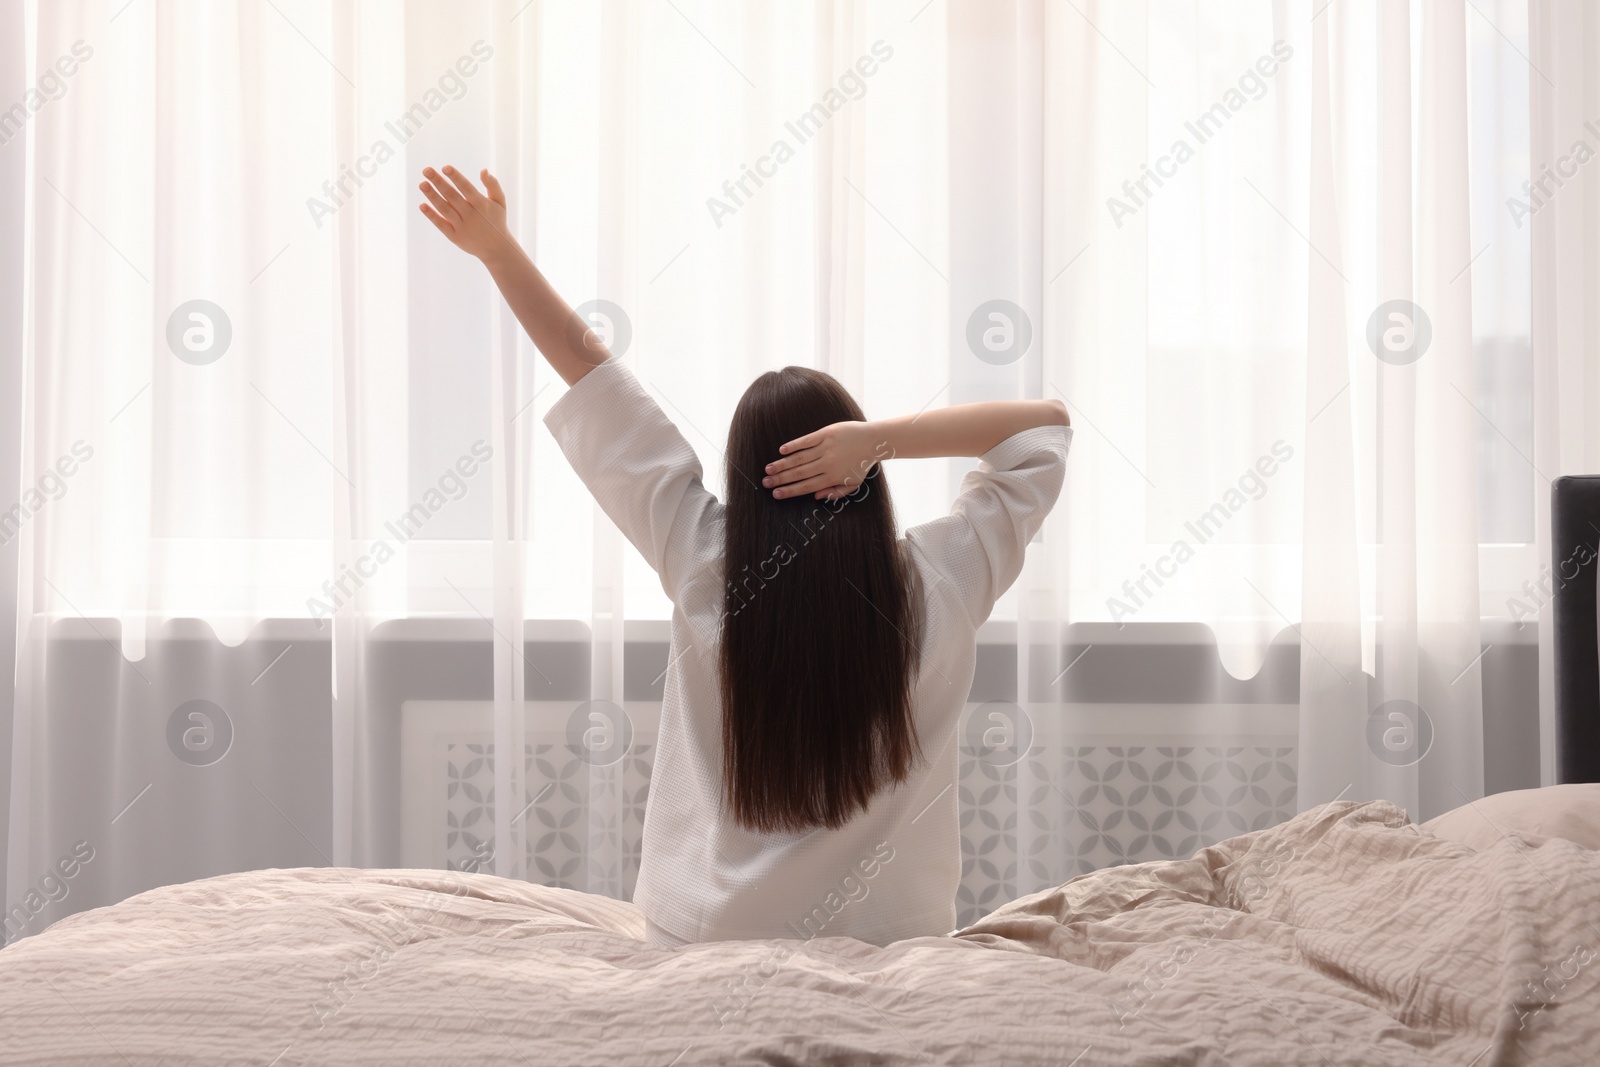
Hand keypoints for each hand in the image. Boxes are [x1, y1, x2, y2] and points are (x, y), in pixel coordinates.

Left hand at [418, 166, 514, 261]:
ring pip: (445, 209)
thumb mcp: (500, 202)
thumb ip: (493, 184)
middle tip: (426, 170)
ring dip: (432, 196)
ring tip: (422, 184)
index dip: (456, 177)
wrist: (497, 249)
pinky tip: (422, 205)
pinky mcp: (455, 237)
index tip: (445, 167)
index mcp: (482, 205)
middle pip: (452, 196)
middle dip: (438, 182)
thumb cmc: (497, 220)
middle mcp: (471, 215)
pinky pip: (441, 225)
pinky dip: (432, 215)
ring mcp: (462, 227)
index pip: (467, 188)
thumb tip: (483, 170)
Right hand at [763, 421, 887, 499]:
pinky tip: (782, 450)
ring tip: (768, 469)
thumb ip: (835, 493)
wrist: (874, 441)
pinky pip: (806, 441)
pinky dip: (794, 445)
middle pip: (799, 473)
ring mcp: (825, 448)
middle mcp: (827, 463)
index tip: (776, 494)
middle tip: (765, 483)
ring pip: (799, 458)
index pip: (806, 486)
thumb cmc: (862, 464)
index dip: (790, 491)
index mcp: (832, 477)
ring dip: (782, 464)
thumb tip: (816, 496)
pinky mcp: (826, 434)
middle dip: (781, 479)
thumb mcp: (853, 484)